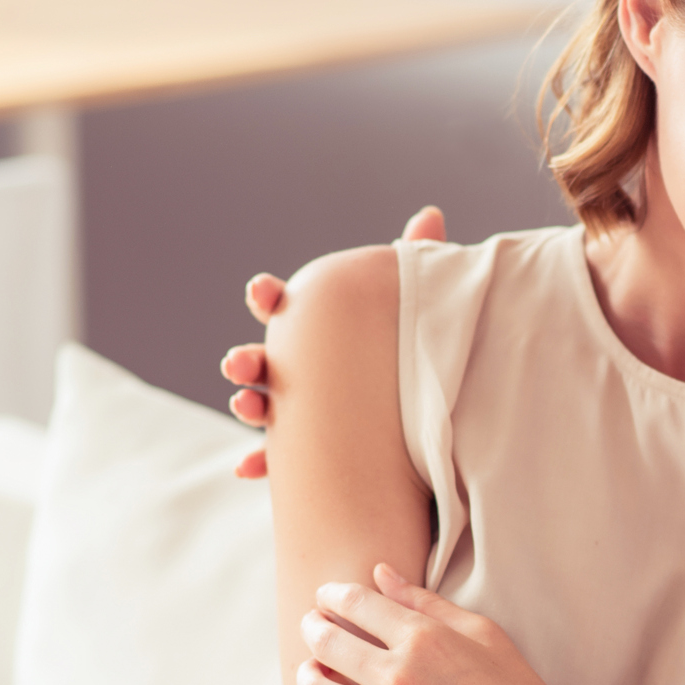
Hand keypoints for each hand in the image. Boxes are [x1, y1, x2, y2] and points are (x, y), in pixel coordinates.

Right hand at [222, 205, 447, 477]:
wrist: (445, 424)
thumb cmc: (422, 355)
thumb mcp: (421, 310)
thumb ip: (419, 265)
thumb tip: (431, 216)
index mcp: (324, 328)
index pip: (288, 307)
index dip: (270, 297)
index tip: (261, 290)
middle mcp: (308, 368)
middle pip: (266, 359)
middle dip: (248, 359)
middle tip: (239, 362)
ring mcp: (309, 411)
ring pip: (267, 408)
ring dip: (248, 404)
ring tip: (246, 405)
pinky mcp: (320, 454)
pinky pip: (285, 464)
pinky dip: (262, 464)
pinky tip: (246, 468)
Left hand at [295, 564, 623, 684]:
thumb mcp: (482, 632)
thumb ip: (425, 601)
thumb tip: (379, 572)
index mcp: (423, 637)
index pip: (354, 602)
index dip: (331, 595)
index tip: (326, 598)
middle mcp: (398, 677)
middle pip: (325, 641)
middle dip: (312, 627)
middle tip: (313, 626)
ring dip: (307, 676)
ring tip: (313, 672)